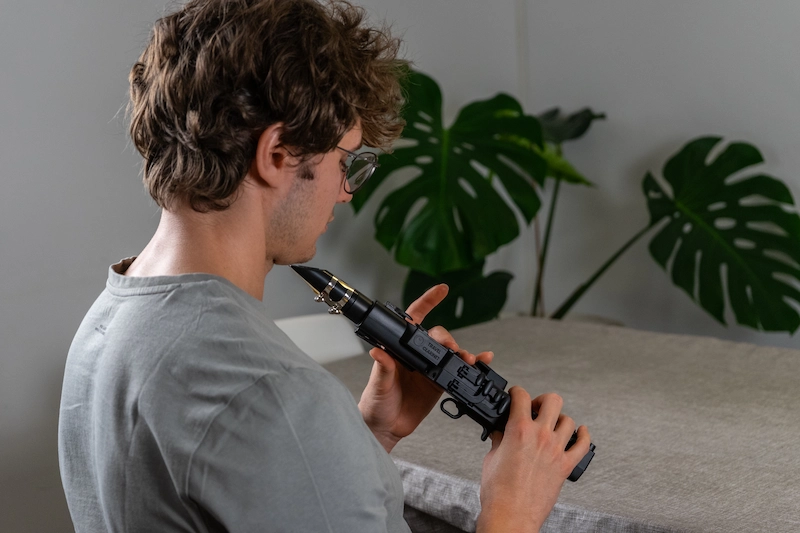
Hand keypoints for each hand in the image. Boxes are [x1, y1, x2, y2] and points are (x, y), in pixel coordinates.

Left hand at [357, 284, 493, 452]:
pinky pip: (457, 370)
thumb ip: (382, 369)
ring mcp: (428, 369)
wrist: (386, 428)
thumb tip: (377, 352)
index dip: (427, 302)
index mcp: (399, 351)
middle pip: (436, 337)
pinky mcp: (438, 383)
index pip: (412, 321)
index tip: (441, 290)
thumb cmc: (375, 404)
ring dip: (461, 352)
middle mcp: (415, 357)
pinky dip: (473, 365)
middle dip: (447, 338)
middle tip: (450, 348)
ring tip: (469, 358)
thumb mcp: (377, 385)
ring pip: (449, 352)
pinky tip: (483, 361)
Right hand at [477, 388, 591, 532]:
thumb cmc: (498, 492)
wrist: (510, 515)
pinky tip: (581, 432)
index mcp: (518, 430)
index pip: (521, 396)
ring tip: (552, 425)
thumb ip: (499, 440)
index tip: (515, 396)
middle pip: (552, 400)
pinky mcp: (565, 466)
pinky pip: (583, 445)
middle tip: (535, 408)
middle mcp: (541, 436)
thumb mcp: (491, 458)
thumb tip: (500, 433)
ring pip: (569, 420)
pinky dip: (584, 436)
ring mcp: (556, 450)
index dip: (516, 392)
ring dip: (559, 419)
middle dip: (542, 400)